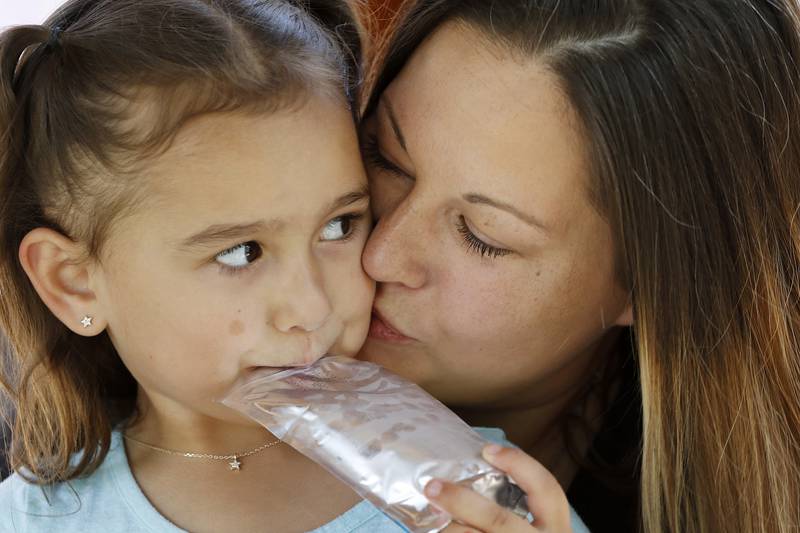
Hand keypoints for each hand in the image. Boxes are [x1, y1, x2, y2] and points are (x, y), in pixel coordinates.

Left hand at [424, 444, 571, 532]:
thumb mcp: (538, 529)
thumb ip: (517, 508)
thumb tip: (477, 471)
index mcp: (556, 527)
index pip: (547, 488)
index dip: (519, 464)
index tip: (487, 450)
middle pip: (497, 519)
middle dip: (460, 501)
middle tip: (431, 486)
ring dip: (448, 530)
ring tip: (431, 522)